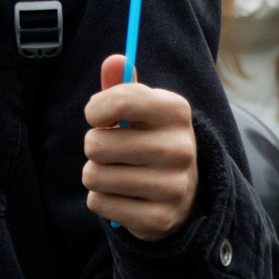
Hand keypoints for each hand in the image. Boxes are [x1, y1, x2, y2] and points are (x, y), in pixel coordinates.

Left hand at [83, 55, 199, 240]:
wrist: (184, 193)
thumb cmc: (151, 138)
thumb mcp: (142, 109)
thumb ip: (123, 85)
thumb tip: (114, 61)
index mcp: (176, 110)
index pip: (120, 101)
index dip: (96, 109)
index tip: (97, 116)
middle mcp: (179, 148)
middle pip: (97, 144)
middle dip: (94, 147)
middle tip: (111, 151)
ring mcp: (172, 186)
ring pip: (94, 175)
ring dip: (95, 174)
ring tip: (117, 172)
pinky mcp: (159, 218)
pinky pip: (98, 203)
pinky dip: (101, 199)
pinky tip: (122, 195)